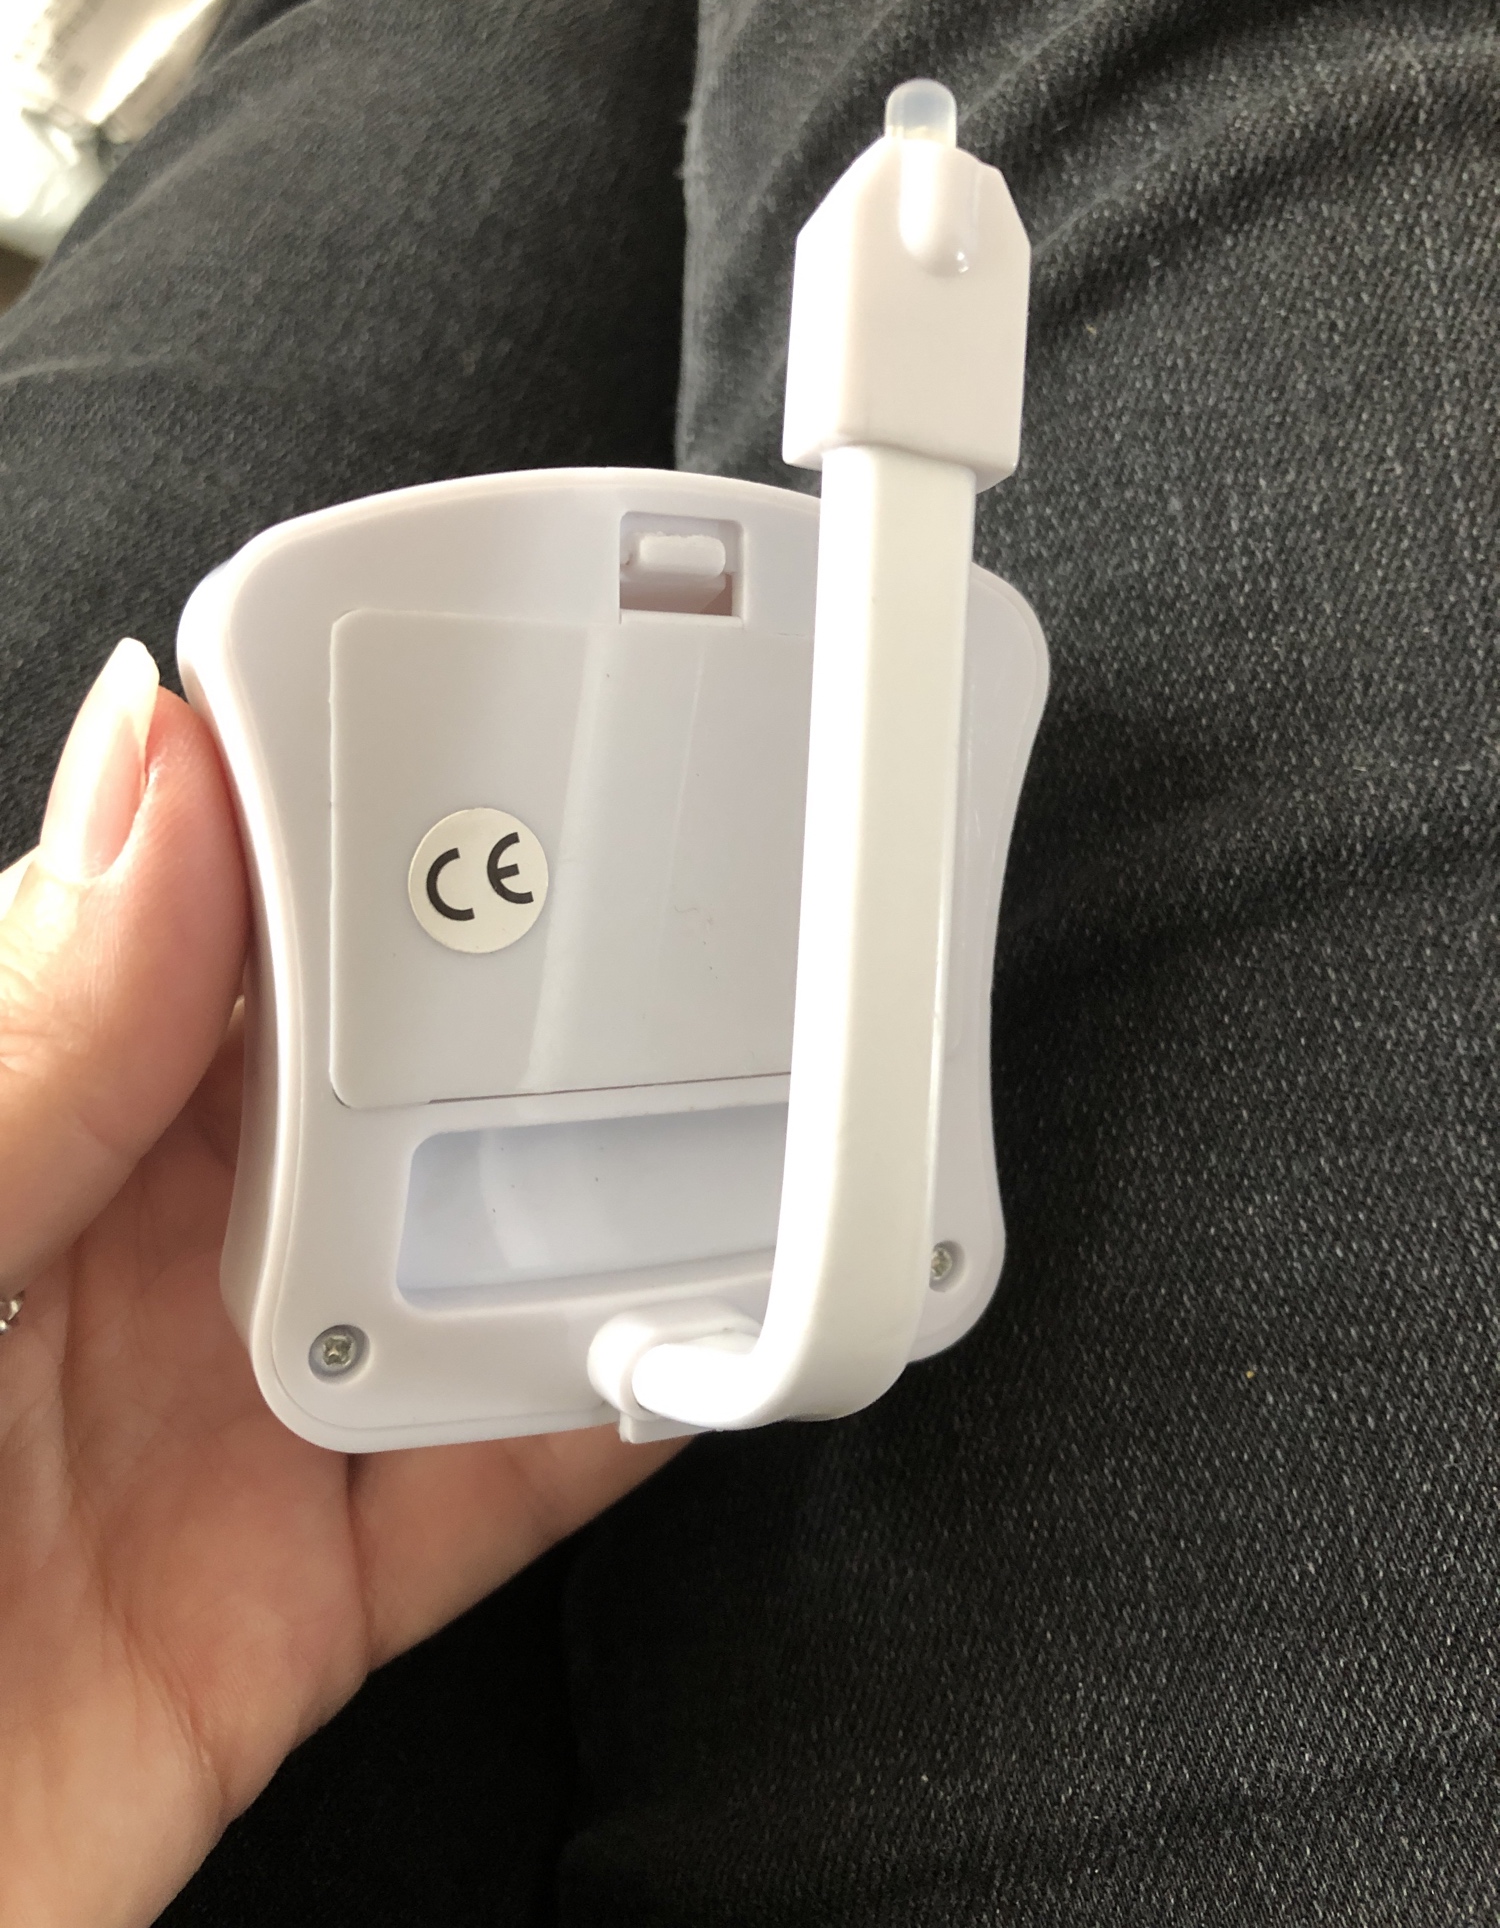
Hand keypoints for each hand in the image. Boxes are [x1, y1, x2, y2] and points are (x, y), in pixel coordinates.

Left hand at [0, 644, 675, 1927]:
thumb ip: (32, 1041)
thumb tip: (152, 773)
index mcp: (16, 1115)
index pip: (211, 909)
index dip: (347, 804)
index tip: (497, 715)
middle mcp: (129, 1253)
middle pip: (376, 1080)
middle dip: (519, 992)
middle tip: (664, 913)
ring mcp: (227, 1416)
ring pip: (461, 1260)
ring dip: (595, 1195)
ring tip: (730, 1107)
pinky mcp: (303, 1594)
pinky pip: (500, 1482)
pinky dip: (616, 1417)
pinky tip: (697, 1343)